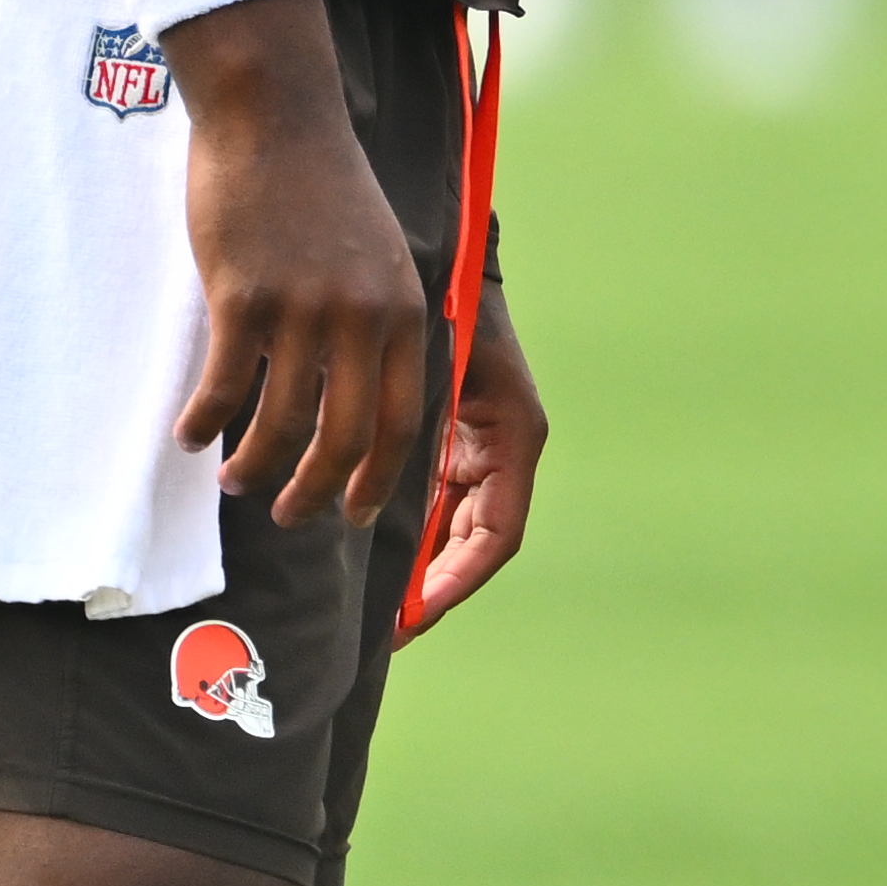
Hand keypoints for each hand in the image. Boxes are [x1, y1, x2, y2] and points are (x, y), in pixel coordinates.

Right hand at [175, 3, 445, 528]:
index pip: (402, 424)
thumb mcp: (378, 252)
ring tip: (233, 481)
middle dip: (313, 493)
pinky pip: (223, 386)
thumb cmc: (319, 182)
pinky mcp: (243, 296)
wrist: (273, 111)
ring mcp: (303, 309)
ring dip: (254, 466)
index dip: (375, 481)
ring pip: (279, 425)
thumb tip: (360, 395)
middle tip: (287, 513)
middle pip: (345, 440)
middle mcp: (361, 318)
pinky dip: (202, 422)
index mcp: (402, 311)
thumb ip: (378, 319)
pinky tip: (187, 434)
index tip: (351, 512)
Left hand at [394, 273, 546, 640]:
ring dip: (422, 566)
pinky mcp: (456, 439)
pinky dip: (411, 533)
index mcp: (514, 439)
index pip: (495, 537)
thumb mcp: (437, 370)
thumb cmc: (447, 305)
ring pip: (455, 528)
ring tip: (378, 608)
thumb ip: (417, 433)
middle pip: (475, 542)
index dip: (455, 582)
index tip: (412, 615)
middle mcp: (504, 451)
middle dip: (435, 586)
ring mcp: (481, 447)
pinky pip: (436, 501)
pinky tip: (372, 555)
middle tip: (387, 628)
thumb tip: (385, 506)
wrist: (447, 257)